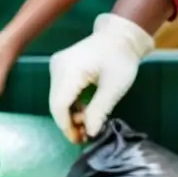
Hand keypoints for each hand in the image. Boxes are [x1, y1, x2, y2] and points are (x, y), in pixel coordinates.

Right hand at [49, 13, 155, 142]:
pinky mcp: (60, 68)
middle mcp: (57, 67)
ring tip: (88, 124)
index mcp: (69, 70)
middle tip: (86, 135)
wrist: (120, 36)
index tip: (80, 140)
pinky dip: (71, 105)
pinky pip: (61, 92)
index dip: (67, 126)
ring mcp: (57, 66)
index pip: (59, 105)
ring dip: (70, 115)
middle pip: (56, 103)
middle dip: (69, 122)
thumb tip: (89, 133)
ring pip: (57, 99)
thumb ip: (99, 111)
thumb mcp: (114, 87)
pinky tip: (84, 112)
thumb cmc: (121, 59)